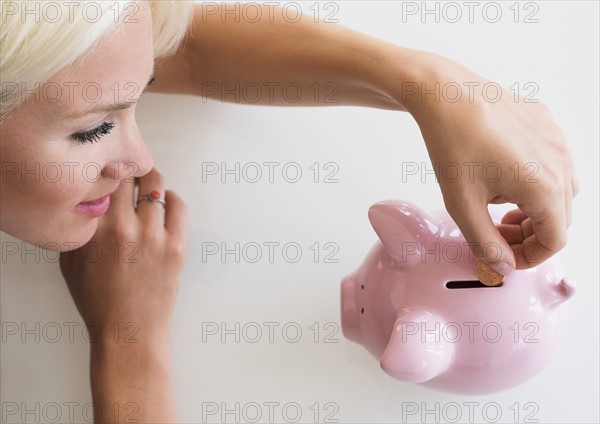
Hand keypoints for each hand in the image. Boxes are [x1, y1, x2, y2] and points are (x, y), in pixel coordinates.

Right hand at [59, 168, 187, 342]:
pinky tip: (166, 204)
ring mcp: (153, 236)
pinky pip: (179, 205)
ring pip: (156, 185)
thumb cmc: (99, 302)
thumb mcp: (70, 264)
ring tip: (147, 187)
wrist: (129, 331)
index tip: (108, 173)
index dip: (105, 174)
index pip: (102, 181)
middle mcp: (123, 229)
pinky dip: (173, 199)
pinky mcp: (176, 246)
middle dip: (127, 173)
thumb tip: (88, 201)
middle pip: (129, 176)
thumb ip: (77, 229)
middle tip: (128, 175)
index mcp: (94, 231)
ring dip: (150, 182)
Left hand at [403, 52, 577, 273]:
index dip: (529, 257)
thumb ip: (484, 243)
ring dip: (534, 209)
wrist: (445, 95)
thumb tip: (501, 268)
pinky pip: (551, 162)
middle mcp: (560, 162)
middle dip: (529, 235)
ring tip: (498, 207)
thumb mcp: (462, 205)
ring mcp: (556, 140)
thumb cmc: (452, 144)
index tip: (505, 258)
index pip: (555, 240)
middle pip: (560, 217)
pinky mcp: (546, 123)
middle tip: (496, 235)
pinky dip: (534, 180)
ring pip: (559, 191)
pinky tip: (501, 176)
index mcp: (544, 186)